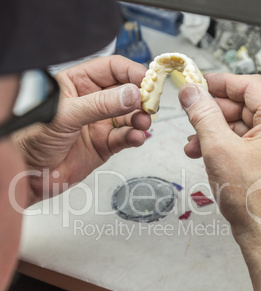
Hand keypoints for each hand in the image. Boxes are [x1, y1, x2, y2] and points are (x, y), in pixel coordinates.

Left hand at [13, 55, 150, 203]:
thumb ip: (100, 104)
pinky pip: (125, 138)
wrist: (31, 173)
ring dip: (140, 118)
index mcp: (78, 83)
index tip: (147, 79)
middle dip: (140, 97)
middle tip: (150, 103)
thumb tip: (130, 94)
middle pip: (125, 92)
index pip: (111, 69)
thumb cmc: (34, 137)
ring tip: (143, 121)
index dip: (130, 71)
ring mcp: (100, 124)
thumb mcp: (66, 114)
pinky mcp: (105, 145)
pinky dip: (134, 137)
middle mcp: (93, 102)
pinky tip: (137, 137)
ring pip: (129, 116)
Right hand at [179, 73, 260, 290]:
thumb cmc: (255, 202)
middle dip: (212, 112)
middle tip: (188, 115)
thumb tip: (192, 93)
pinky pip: (242, 144)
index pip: (249, 86)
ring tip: (191, 145)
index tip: (197, 84)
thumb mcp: (220, 151)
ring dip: (213, 131)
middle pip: (244, 106)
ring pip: (240, 126)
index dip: (220, 82)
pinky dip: (221, 146)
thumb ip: (204, 116)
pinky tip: (203, 154)